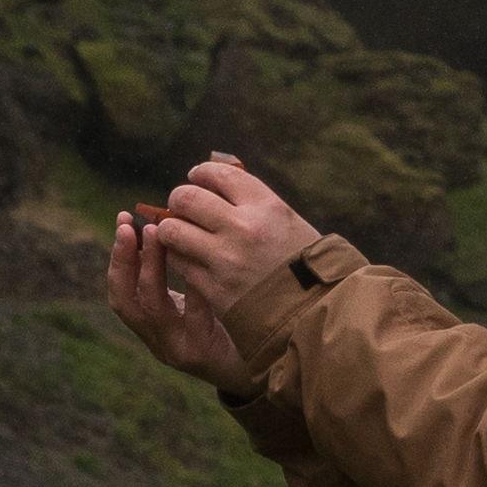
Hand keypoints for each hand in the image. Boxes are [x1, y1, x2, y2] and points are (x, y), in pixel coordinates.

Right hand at [102, 196, 243, 382]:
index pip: (122, 290)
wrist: (267, 367)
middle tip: (130, 226)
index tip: (124, 220)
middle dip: (125, 260)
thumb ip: (181, 269)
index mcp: (153, 325)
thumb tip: (169, 218)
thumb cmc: (233, 323)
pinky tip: (203, 261)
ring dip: (151, 267)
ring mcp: (178, 349)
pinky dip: (194, 288)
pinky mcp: (204, 356)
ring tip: (160, 234)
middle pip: (125, 300)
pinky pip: (194, 318)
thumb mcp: (199, 298)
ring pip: (153, 308)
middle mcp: (158, 340)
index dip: (119, 256)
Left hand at [152, 153, 317, 337]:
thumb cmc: (305, 265)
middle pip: (188, 198)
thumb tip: (216, 183)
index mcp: (266, 207)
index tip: (196, 177)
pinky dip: (178, 257)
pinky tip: (188, 257)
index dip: (202, 172)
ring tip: (178, 232)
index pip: (220, 174)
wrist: (315, 314)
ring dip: (171, 228)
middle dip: (179, 199)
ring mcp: (226, 260)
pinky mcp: (214, 288)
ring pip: (173, 230)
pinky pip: (179, 263)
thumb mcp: (288, 222)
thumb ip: (253, 203)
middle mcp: (243, 228)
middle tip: (180, 205)